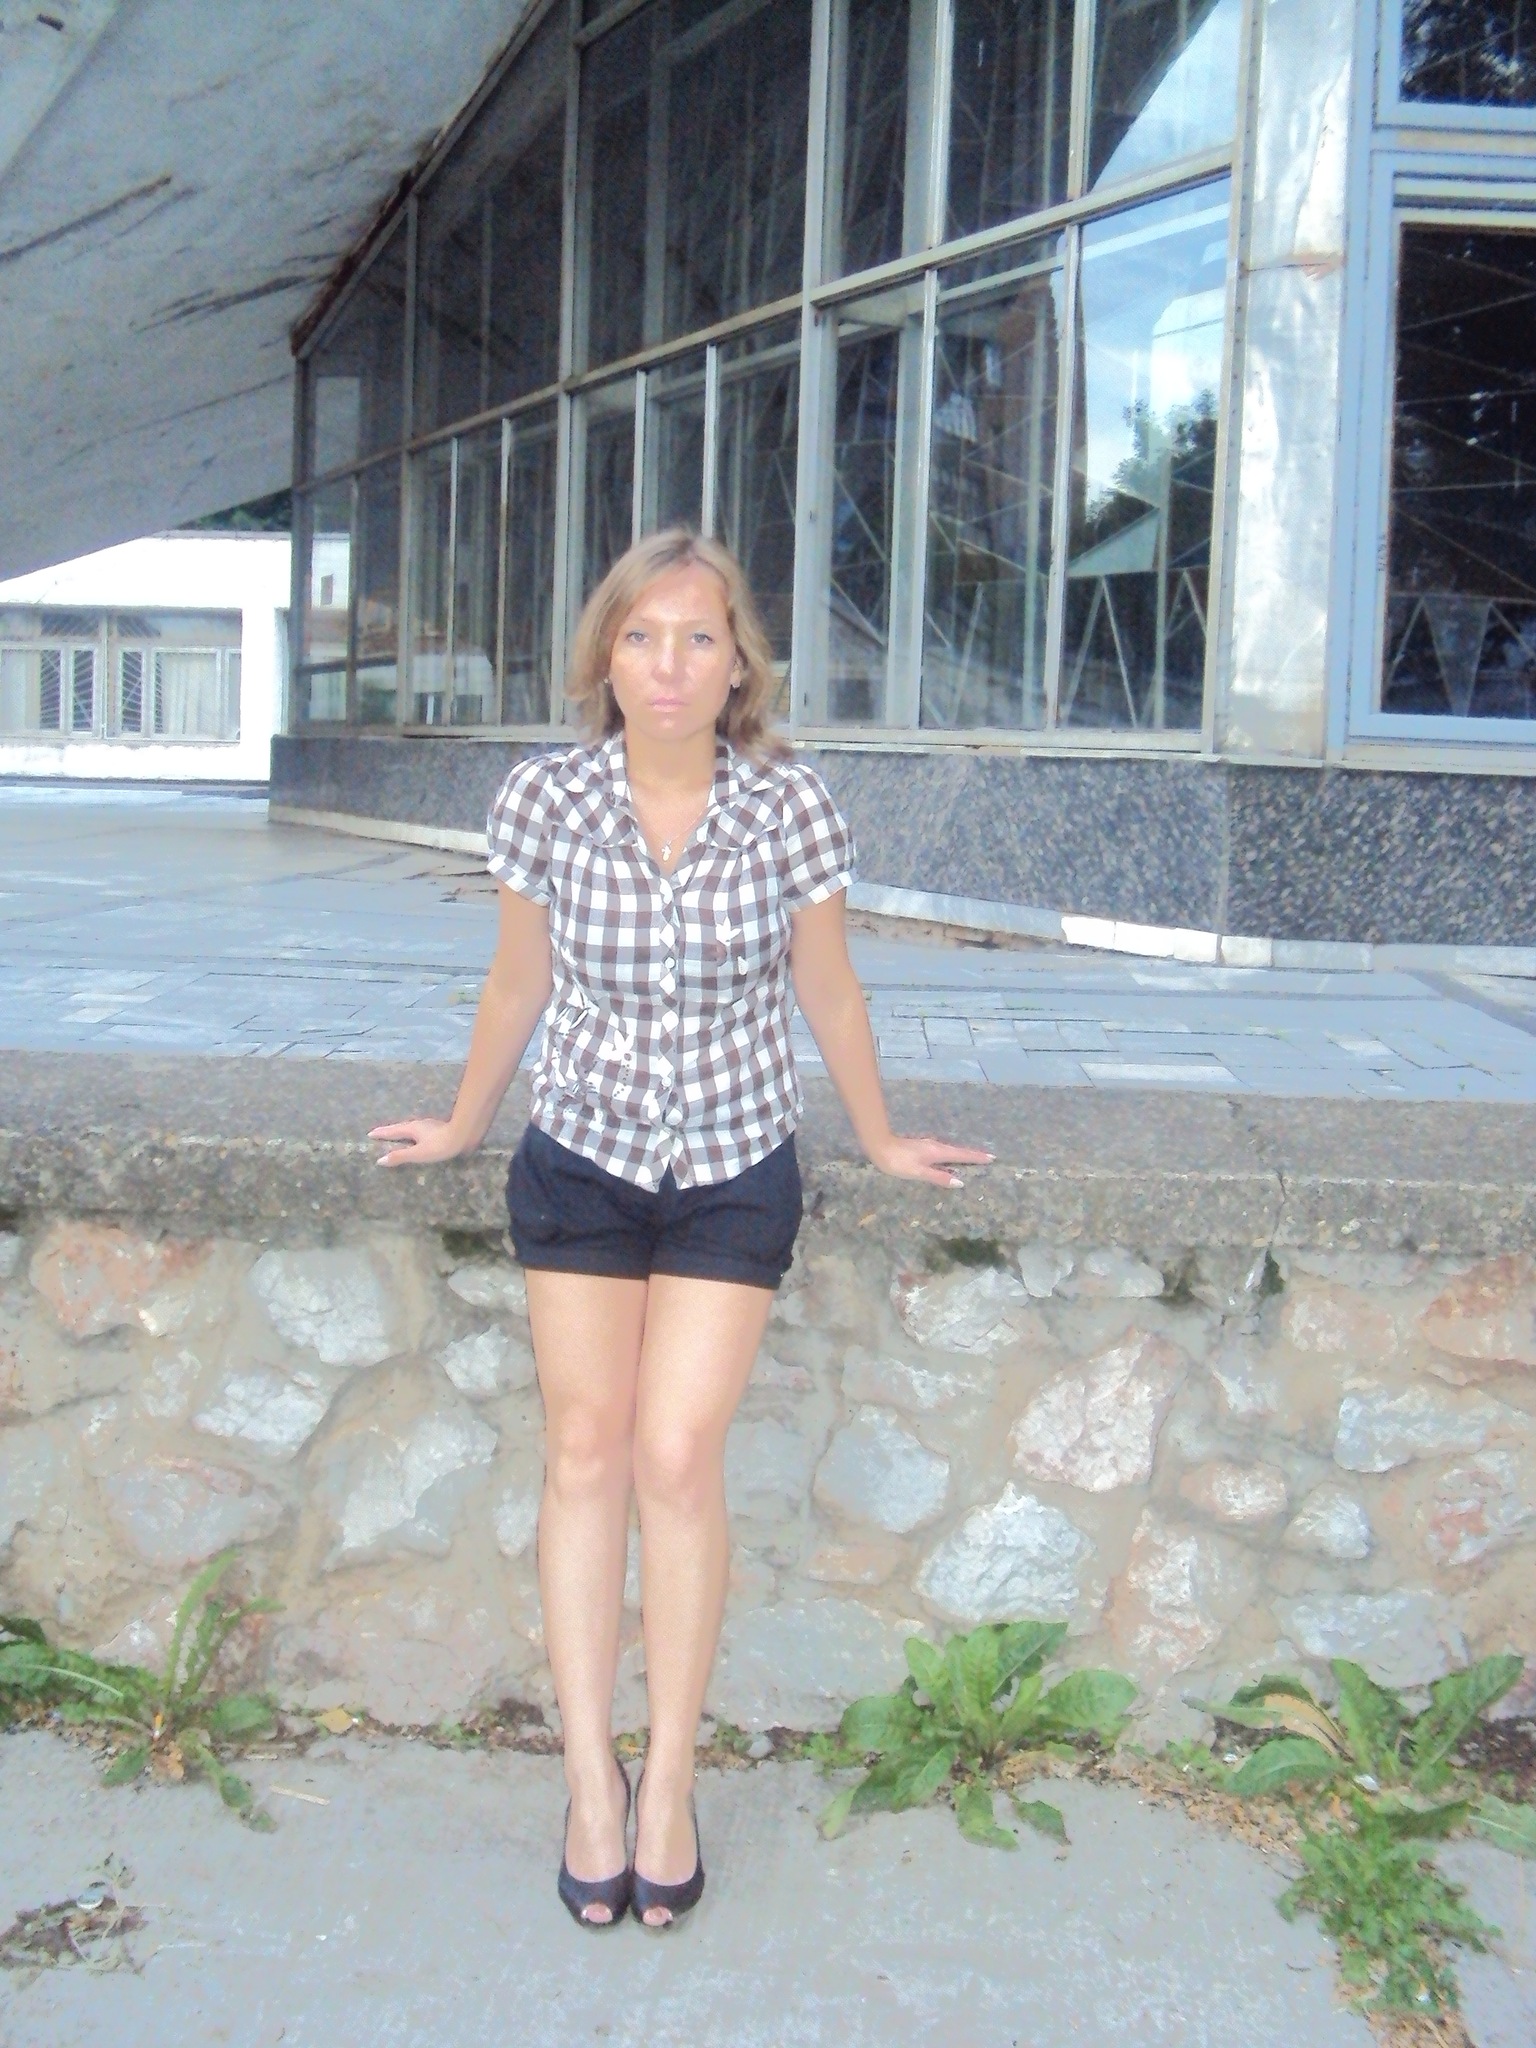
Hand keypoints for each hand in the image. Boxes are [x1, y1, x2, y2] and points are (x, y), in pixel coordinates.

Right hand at [368, 1117, 470, 1167]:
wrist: (464, 1135)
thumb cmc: (440, 1146)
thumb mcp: (418, 1154)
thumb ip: (400, 1157)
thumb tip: (380, 1160)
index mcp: (412, 1129)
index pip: (392, 1131)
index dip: (381, 1133)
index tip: (370, 1133)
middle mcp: (419, 1124)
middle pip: (401, 1127)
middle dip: (390, 1131)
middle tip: (381, 1133)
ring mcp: (430, 1126)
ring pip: (411, 1128)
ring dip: (402, 1131)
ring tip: (398, 1135)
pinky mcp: (439, 1129)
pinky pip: (420, 1131)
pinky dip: (413, 1134)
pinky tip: (419, 1138)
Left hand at [869, 1134, 993, 1188]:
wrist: (880, 1147)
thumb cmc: (899, 1162)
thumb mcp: (919, 1172)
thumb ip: (938, 1177)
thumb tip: (960, 1182)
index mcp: (938, 1152)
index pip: (962, 1155)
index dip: (976, 1157)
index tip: (991, 1158)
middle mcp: (936, 1146)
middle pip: (959, 1151)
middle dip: (973, 1155)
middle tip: (987, 1158)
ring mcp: (929, 1145)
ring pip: (951, 1150)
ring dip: (963, 1154)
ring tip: (973, 1160)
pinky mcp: (922, 1147)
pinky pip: (943, 1152)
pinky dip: (952, 1155)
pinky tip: (950, 1160)